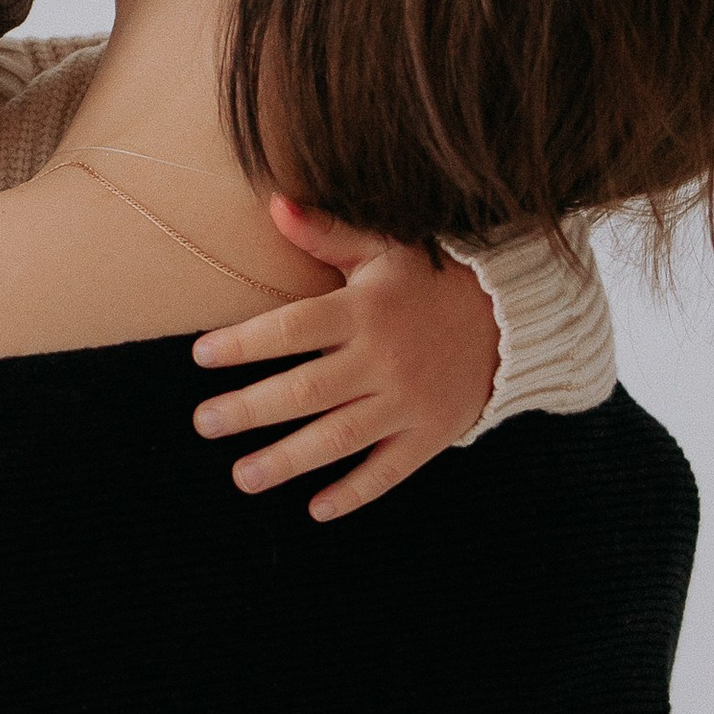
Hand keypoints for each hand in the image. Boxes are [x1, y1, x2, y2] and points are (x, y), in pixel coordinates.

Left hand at [191, 200, 498, 520]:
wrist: (511, 317)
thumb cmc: (430, 279)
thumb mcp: (383, 247)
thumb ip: (326, 233)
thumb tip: (275, 203)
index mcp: (365, 311)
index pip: (292, 329)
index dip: (244, 343)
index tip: (201, 356)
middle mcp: (383, 360)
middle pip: (305, 391)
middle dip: (250, 410)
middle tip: (204, 422)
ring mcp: (408, 402)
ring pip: (338, 438)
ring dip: (287, 461)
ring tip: (242, 476)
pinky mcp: (431, 433)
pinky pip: (389, 471)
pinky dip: (354, 492)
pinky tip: (317, 509)